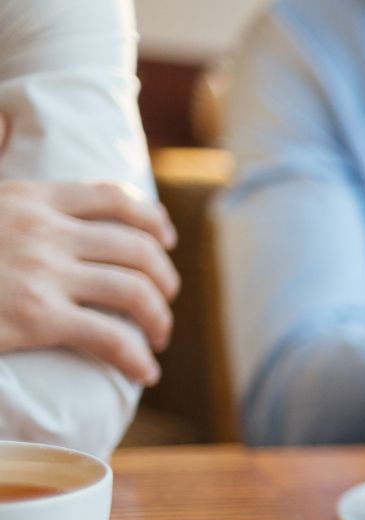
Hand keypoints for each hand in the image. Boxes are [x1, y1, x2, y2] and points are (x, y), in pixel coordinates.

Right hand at [0, 164, 178, 383]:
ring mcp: (42, 272)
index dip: (151, 220)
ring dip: (159, 319)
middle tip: (163, 304)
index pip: (111, 200)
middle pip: (137, 248)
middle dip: (163, 279)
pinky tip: (143, 372)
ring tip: (157, 340)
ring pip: (135, 292)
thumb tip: (2, 119)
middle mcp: (43, 229)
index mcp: (27, 197)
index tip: (166, 241)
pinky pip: (112, 337)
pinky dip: (137, 357)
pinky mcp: (38, 317)